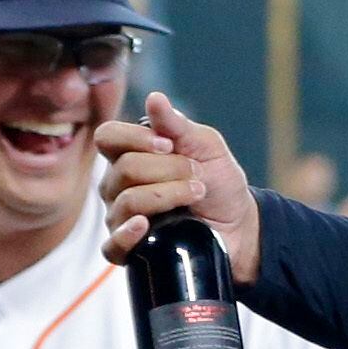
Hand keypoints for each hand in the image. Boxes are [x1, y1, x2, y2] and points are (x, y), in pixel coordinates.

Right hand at [102, 93, 257, 278]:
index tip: (170, 145)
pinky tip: (144, 226)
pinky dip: (127, 235)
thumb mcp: (206, 147)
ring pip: (127, 203)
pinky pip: (112, 246)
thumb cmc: (219, 182)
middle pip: (124, 170)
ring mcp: (121, 218)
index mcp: (129, 155)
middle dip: (169, 170)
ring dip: (168, 195)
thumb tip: (155, 98)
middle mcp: (118, 185)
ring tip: (196, 194)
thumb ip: (178, 125)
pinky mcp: (132, 250)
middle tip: (197, 175)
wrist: (239, 224)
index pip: (108, 137)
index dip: (136, 138)